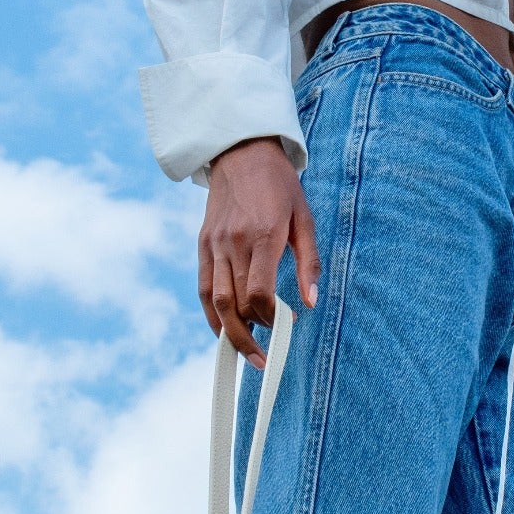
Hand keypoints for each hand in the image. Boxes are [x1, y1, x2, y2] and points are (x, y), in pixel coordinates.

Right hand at [199, 137, 318, 366]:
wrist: (242, 154)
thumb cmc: (281, 187)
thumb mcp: (305, 220)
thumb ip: (308, 263)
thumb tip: (311, 303)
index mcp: (263, 236)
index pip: (259, 292)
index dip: (271, 318)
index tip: (286, 327)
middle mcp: (234, 243)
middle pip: (235, 303)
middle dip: (250, 336)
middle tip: (264, 360)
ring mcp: (214, 244)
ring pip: (215, 300)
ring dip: (228, 332)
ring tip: (245, 353)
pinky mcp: (203, 244)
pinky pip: (203, 287)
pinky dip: (210, 314)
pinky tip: (222, 331)